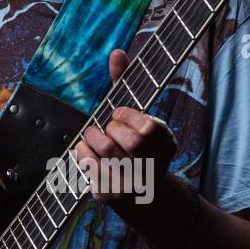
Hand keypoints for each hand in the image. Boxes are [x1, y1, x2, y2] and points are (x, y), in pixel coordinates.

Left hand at [75, 49, 176, 208]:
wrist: (138, 191)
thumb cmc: (133, 142)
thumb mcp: (135, 113)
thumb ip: (126, 83)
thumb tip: (116, 52)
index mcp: (167, 144)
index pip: (148, 127)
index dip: (127, 116)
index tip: (117, 114)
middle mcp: (155, 167)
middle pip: (129, 142)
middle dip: (109, 128)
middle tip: (102, 126)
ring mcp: (135, 184)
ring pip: (107, 153)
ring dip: (92, 137)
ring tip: (91, 135)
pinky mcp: (114, 196)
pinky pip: (92, 170)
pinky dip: (82, 154)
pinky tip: (84, 149)